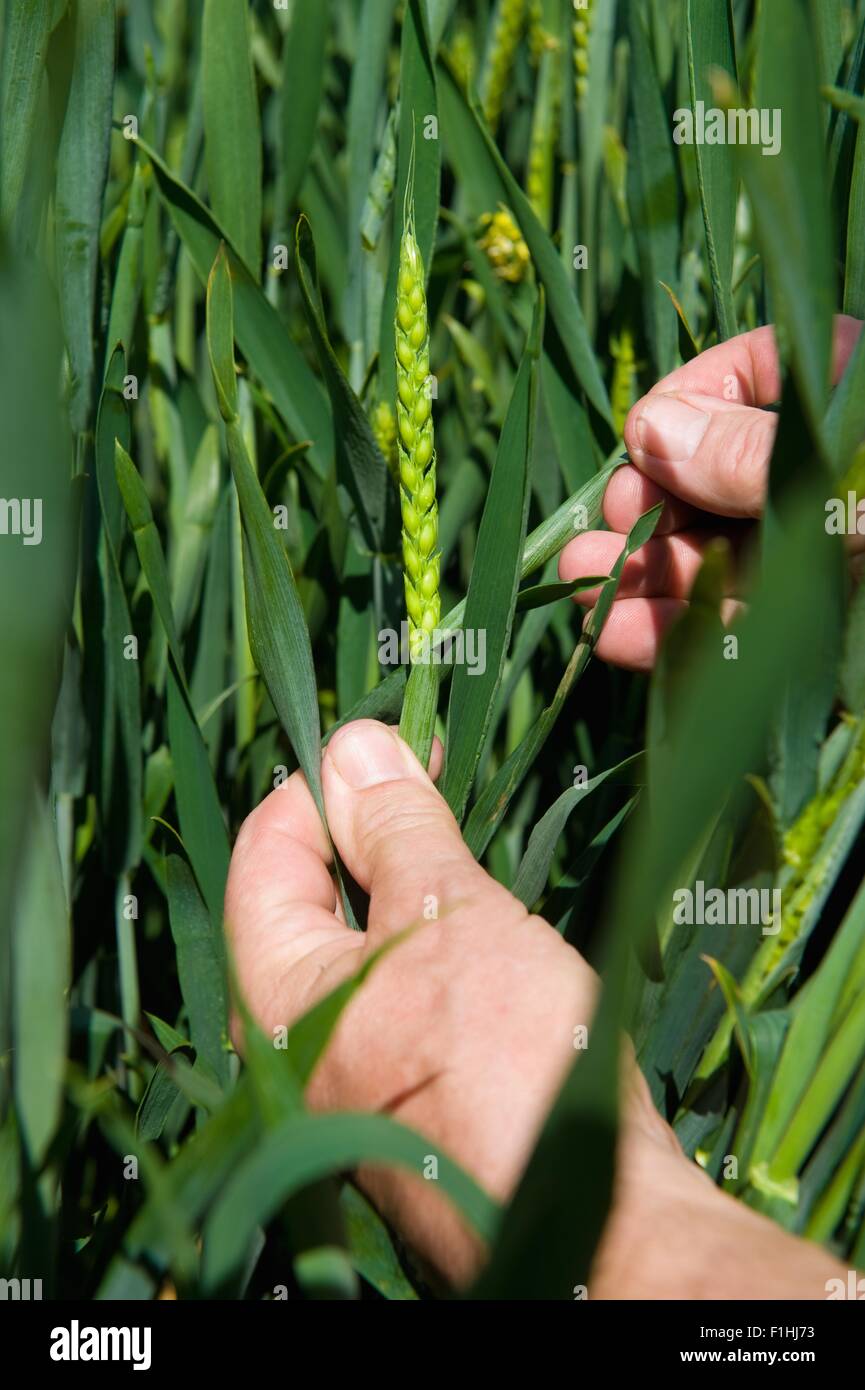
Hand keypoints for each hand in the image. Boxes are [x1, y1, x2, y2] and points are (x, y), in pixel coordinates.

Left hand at [225, 719, 848, 1295]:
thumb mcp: (449, 915)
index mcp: (275, 998)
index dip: (317, 788)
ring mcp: (354, 1080)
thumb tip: (353, 745)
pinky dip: (434, 947)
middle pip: (309, 902)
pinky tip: (486, 926)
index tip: (383, 744)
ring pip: (363, 950)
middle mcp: (295, 1046)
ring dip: (409, 886)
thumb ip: (396, 827)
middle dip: (368, 832)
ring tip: (465, 841)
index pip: (262, 857)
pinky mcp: (412, 1101)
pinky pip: (402, 998)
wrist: (601, 1217)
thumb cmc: (507, 1060)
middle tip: (432, 778)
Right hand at [559, 317, 863, 669]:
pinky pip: (743, 623)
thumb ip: (750, 453)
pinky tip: (618, 634)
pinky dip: (681, 632)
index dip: (677, 411)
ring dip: (644, 578)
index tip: (637, 447)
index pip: (743, 376)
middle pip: (714, 480)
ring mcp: (827, 547)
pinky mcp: (821, 620)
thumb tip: (650, 429)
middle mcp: (826, 468)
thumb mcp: (849, 466)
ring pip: (719, 557)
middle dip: (645, 515)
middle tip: (593, 541)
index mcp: (842, 392)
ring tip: (580, 592)